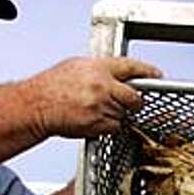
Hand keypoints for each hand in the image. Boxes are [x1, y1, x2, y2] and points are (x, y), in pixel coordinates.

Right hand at [23, 57, 162, 138]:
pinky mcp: (98, 122)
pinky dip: (107, 126)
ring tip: (95, 109)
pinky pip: (114, 127)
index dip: (147, 71)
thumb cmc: (52, 87)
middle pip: (134, 97)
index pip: (131, 67)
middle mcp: (102, 85)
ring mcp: (101, 104)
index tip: (156, 75)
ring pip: (123, 114)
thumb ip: (100, 70)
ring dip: (115, 115)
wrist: (37, 105)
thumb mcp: (77, 67)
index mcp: (98, 67)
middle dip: (133, 102)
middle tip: (128, 103)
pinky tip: (93, 119)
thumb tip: (117, 75)